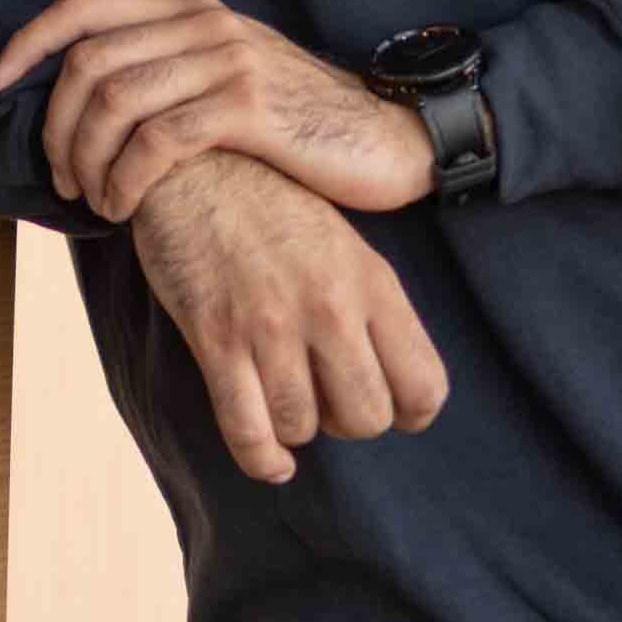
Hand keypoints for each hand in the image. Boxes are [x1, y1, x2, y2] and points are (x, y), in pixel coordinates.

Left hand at [0, 0, 440, 226]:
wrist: (391, 138)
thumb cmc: (302, 125)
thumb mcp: (231, 79)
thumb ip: (171, 73)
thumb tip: (88, 101)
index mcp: (191, 12)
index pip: (82, 7)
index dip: (26, 44)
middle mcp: (204, 23)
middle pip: (86, 60)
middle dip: (54, 124)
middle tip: (59, 175)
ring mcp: (227, 60)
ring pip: (114, 100)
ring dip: (85, 159)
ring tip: (92, 200)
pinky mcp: (248, 107)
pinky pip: (157, 140)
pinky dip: (124, 178)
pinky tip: (124, 208)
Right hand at [130, 151, 449, 486]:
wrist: (196, 162)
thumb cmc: (272, 206)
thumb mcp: (343, 243)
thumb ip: (371, 305)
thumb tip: (389, 377)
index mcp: (373, 281)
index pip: (424, 386)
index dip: (411, 413)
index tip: (389, 408)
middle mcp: (330, 306)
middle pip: (367, 418)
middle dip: (348, 423)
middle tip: (326, 399)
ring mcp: (271, 323)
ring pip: (304, 426)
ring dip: (297, 429)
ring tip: (287, 402)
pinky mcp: (216, 336)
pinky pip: (247, 429)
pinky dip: (261, 458)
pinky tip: (270, 459)